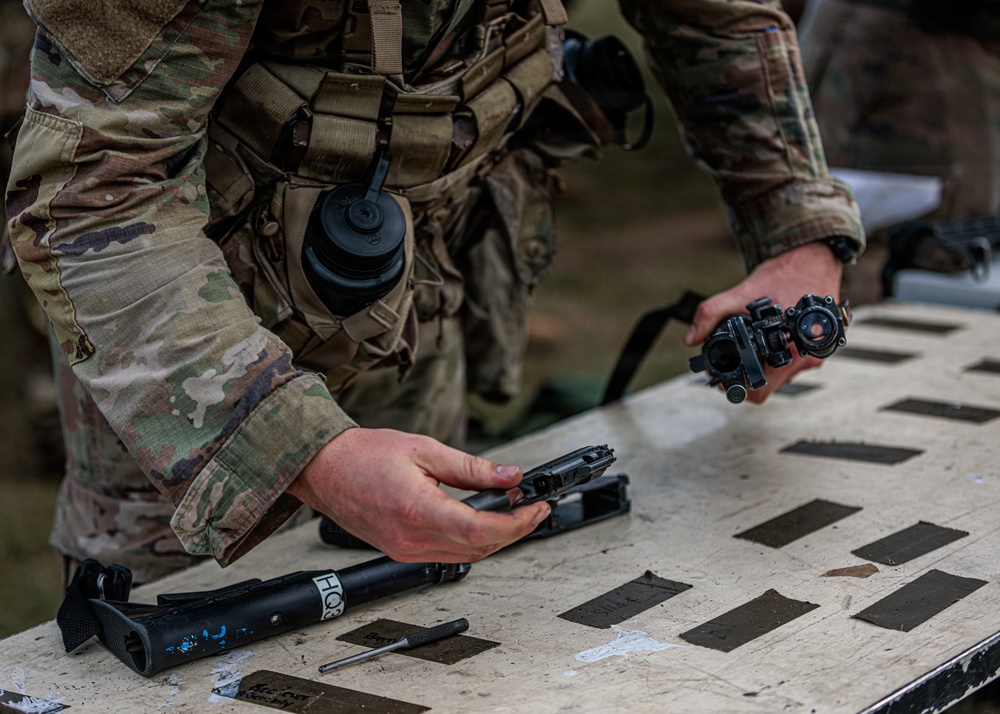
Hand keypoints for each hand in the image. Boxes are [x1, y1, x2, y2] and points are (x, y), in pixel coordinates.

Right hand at [286, 427, 550, 562]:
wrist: (323, 468)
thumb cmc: (364, 455)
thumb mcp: (425, 449)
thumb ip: (471, 467)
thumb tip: (509, 476)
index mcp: (419, 511)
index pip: (482, 531)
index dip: (517, 523)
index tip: (536, 508)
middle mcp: (412, 539)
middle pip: (480, 549)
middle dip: (513, 530)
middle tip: (532, 505)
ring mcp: (405, 550)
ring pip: (466, 556)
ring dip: (494, 538)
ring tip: (511, 509)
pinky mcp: (401, 551)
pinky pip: (447, 555)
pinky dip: (471, 541)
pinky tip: (480, 519)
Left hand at [684, 241, 843, 402]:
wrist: (815, 258)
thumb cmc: (787, 273)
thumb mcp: (743, 293)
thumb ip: (712, 313)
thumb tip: (691, 338)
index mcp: (793, 352)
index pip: (759, 390)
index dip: (735, 387)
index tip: (722, 376)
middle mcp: (807, 359)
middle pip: (766, 385)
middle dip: (744, 376)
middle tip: (727, 360)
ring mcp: (812, 355)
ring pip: (777, 375)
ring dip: (758, 366)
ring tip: (744, 348)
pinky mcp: (812, 347)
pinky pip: (787, 363)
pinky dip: (771, 357)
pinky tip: (762, 341)